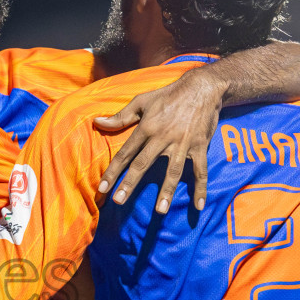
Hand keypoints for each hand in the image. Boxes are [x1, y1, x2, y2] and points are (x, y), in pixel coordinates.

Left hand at [93, 66, 225, 213]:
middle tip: (119, 201)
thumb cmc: (168, 95)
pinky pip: (200, 170)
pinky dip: (201, 188)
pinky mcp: (199, 146)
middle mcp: (162, 138)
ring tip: (160, 211)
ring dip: (167, 192)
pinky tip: (198, 205)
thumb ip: (120, 116)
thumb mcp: (142, 101)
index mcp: (146, 128)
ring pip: (173, 171)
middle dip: (130, 183)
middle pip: (143, 164)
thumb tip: (97, 123)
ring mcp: (182, 143)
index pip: (125, 153)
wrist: (201, 88)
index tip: (102, 188)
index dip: (112, 171)